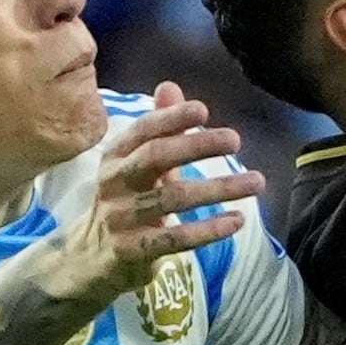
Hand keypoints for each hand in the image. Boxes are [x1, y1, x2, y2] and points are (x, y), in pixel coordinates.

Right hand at [39, 83, 261, 307]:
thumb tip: (170, 86)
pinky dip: (208, 230)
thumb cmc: (124, 202)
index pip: (143, 130)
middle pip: (156, 157)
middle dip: (197, 145)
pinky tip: (236, 220)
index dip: (171, 118)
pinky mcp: (131, 250)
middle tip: (235, 140)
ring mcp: (121, 217)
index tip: (202, 110)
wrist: (89, 258)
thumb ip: (158, 129)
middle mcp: (114, 182)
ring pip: (173, 199)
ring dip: (218, 188)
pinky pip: (174, 238)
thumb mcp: (135, 164)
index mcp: (116, 156)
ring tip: (256, 182)